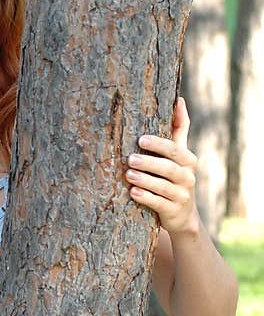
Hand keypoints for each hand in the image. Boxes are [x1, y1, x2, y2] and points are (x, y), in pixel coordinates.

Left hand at [125, 97, 199, 235]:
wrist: (183, 215)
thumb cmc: (175, 177)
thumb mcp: (179, 154)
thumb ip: (179, 130)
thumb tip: (180, 100)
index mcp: (188, 161)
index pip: (175, 149)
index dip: (159, 144)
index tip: (140, 139)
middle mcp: (188, 177)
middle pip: (169, 168)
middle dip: (149, 162)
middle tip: (130, 158)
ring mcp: (182, 195)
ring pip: (164, 186)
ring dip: (145, 179)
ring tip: (128, 174)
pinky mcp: (174, 211)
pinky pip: (159, 204)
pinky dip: (146, 197)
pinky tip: (133, 192)